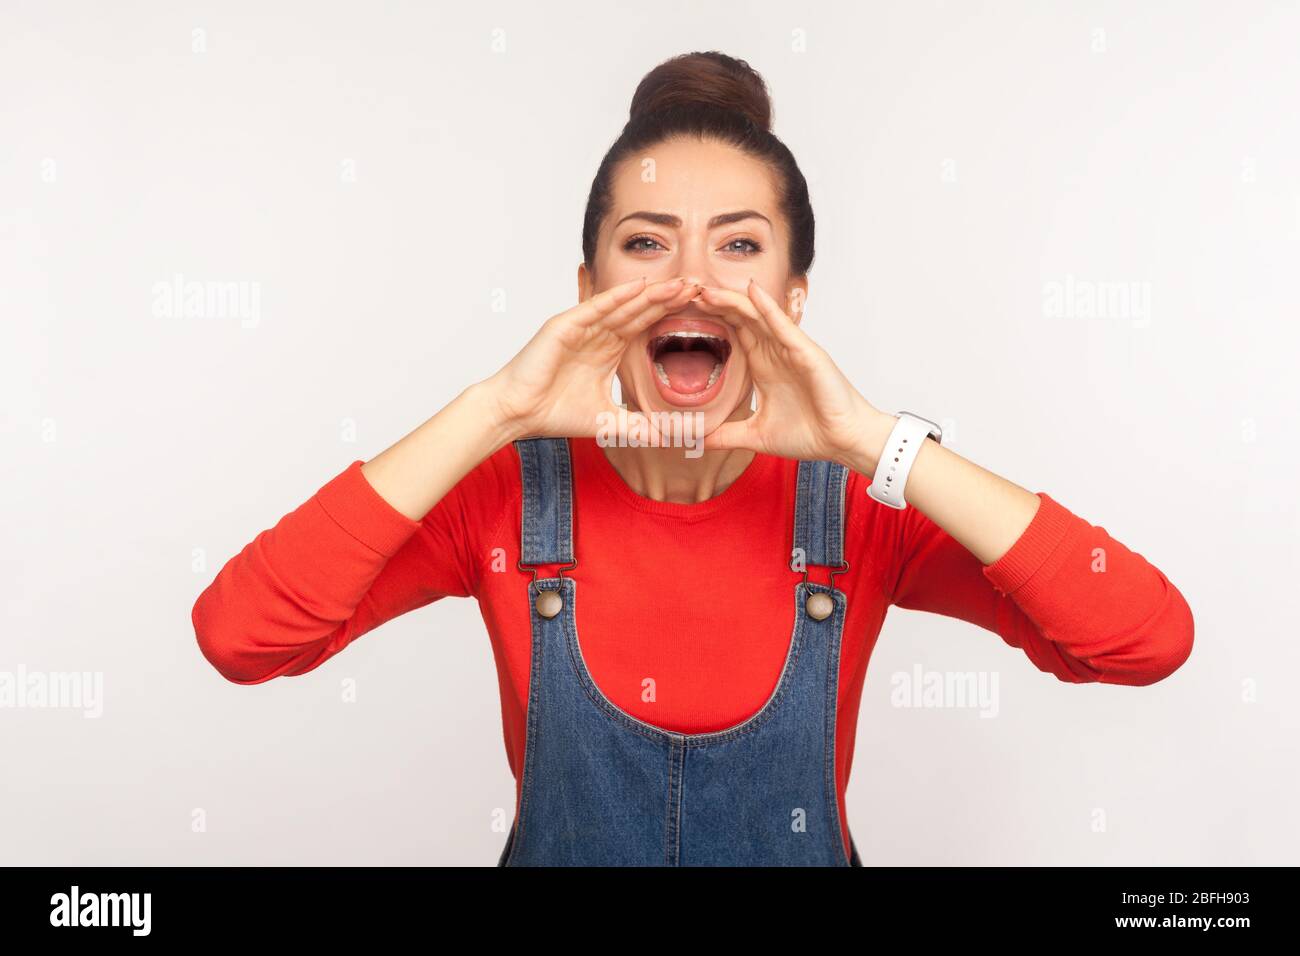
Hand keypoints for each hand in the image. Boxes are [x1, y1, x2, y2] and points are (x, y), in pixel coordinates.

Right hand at [483, 275, 701, 440]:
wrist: (517, 413)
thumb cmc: (553, 413)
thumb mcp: (607, 422)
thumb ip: (638, 427)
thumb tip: (669, 440)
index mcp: (608, 350)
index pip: (646, 327)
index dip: (671, 316)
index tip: (702, 310)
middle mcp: (598, 333)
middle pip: (640, 311)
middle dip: (669, 299)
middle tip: (700, 287)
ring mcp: (582, 326)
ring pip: (623, 306)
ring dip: (652, 294)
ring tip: (680, 284)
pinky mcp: (565, 325)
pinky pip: (596, 308)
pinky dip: (618, 297)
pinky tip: (641, 288)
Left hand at [691, 279, 890, 470]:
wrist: (843, 442)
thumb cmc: (811, 434)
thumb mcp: (756, 436)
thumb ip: (726, 436)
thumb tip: (697, 441)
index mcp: (763, 366)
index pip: (733, 334)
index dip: (710, 320)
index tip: (680, 311)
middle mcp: (775, 352)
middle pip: (740, 319)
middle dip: (714, 304)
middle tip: (684, 292)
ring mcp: (791, 349)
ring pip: (757, 316)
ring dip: (732, 301)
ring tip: (706, 289)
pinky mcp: (806, 352)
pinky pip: (783, 325)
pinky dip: (767, 307)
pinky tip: (751, 291)